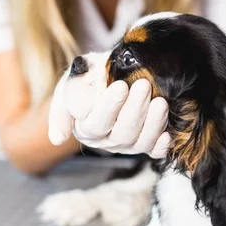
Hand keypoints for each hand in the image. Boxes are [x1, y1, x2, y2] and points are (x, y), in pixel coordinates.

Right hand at [48, 77, 170, 158]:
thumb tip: (59, 139)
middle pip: (121, 134)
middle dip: (135, 110)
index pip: (96, 124)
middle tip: (144, 85)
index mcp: (85, 127)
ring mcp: (128, 145)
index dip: (109, 107)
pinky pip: (155, 152)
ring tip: (160, 102)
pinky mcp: (146, 145)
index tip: (120, 86)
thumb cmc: (91, 76)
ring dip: (152, 123)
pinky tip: (167, 133)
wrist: (113, 73)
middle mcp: (106, 141)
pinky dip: (161, 146)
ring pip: (140, 143)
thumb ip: (69, 99)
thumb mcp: (74, 80)